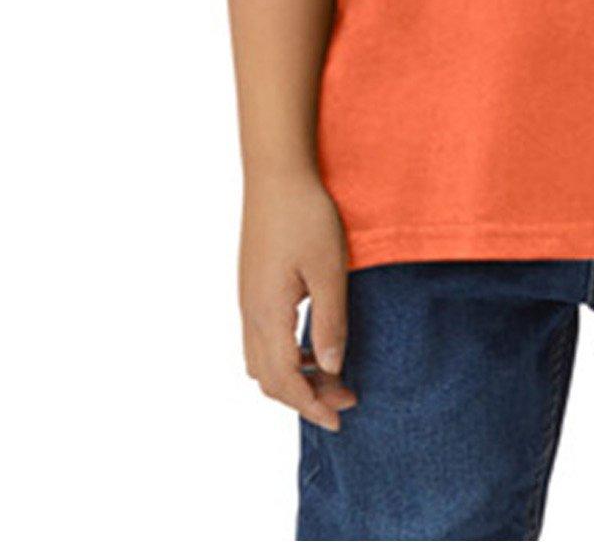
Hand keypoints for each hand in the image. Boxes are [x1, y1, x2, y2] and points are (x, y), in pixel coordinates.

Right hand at [240, 171, 358, 429]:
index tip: (339, 420)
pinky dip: (285, 355)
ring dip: (294, 377)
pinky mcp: (252, 286)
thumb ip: (330, 322)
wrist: (276, 173)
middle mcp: (251, 313)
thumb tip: (332, 369)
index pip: (286, 381)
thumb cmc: (307, 216)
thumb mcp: (329, 269)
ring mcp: (248, 300)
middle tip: (345, 397)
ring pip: (261, 361)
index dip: (312, 406)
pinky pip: (261, 339)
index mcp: (268, 314)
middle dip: (305, 397)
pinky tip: (313, 342)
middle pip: (269, 379)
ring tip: (332, 374)